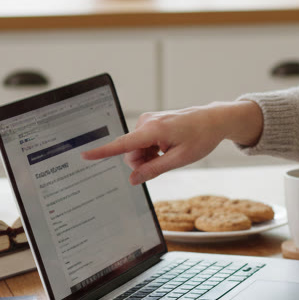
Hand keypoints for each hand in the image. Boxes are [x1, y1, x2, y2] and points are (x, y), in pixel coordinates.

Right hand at [80, 101, 262, 184]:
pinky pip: (142, 142)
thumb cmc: (200, 137)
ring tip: (169, 151)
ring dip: (149, 156)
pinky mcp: (151, 122)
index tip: (85, 155)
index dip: (102, 152)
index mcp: (153, 130)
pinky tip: (168, 146)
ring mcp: (148, 120)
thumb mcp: (179, 159)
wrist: (214, 120)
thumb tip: (134, 179)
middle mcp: (147, 122)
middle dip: (142, 162)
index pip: (122, 144)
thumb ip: (154, 170)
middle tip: (164, 160)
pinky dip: (152, 149)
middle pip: (130, 152)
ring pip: (136, 148)